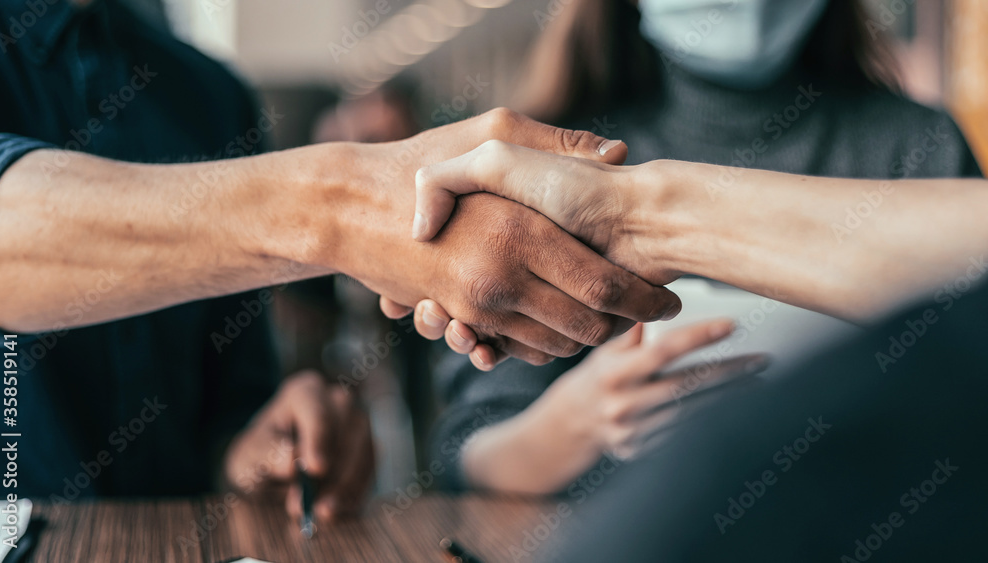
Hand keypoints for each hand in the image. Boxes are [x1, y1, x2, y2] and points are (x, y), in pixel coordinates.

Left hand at [222, 370, 373, 522]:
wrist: (274, 475)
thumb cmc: (260, 456)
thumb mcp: (249, 455)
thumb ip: (266, 453)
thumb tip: (291, 460)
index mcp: (305, 392)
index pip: (317, 406)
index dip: (318, 437)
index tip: (315, 469)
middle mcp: (338, 402)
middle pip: (349, 425)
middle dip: (333, 468)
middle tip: (313, 502)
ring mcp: (358, 425)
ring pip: (365, 449)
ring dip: (345, 484)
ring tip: (321, 511)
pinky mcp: (369, 451)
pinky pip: (370, 471)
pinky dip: (355, 493)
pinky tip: (335, 509)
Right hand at [276, 108, 678, 366]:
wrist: (352, 207)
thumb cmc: (421, 161)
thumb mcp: (490, 135)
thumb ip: (556, 143)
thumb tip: (616, 152)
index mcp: (523, 233)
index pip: (606, 287)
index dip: (645, 301)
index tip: (670, 301)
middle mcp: (504, 279)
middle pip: (588, 326)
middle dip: (625, 327)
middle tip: (647, 316)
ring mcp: (480, 307)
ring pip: (556, 344)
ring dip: (587, 339)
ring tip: (611, 321)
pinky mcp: (462, 319)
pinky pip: (518, 349)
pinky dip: (545, 346)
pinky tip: (559, 326)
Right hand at [458, 319, 768, 493]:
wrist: (568, 427)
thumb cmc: (594, 377)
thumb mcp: (604, 349)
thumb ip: (633, 329)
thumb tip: (660, 294)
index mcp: (612, 373)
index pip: (662, 351)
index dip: (698, 336)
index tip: (731, 324)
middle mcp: (622, 405)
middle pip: (687, 386)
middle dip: (729, 371)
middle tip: (762, 358)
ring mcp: (633, 433)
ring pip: (693, 411)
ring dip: (728, 395)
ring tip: (755, 378)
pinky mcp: (642, 452)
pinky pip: (684, 432)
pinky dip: (710, 415)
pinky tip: (731, 401)